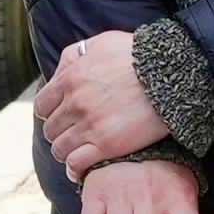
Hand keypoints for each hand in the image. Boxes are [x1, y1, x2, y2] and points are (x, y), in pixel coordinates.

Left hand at [30, 29, 164, 181]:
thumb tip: (60, 72)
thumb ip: (75, 56)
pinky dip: (74, 170)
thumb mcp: (101, 43)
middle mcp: (74, 104)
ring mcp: (89, 126)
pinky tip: (79, 171)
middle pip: (50, 129)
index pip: (42, 106)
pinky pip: (76, 164)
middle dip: (60, 132)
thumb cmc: (139, 55)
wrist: (171, 74)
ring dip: (66, 152)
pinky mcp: (106, 145)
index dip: (50, 113)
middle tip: (73, 135)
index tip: (61, 116)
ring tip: (78, 152)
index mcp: (70, 79)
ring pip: (60, 149)